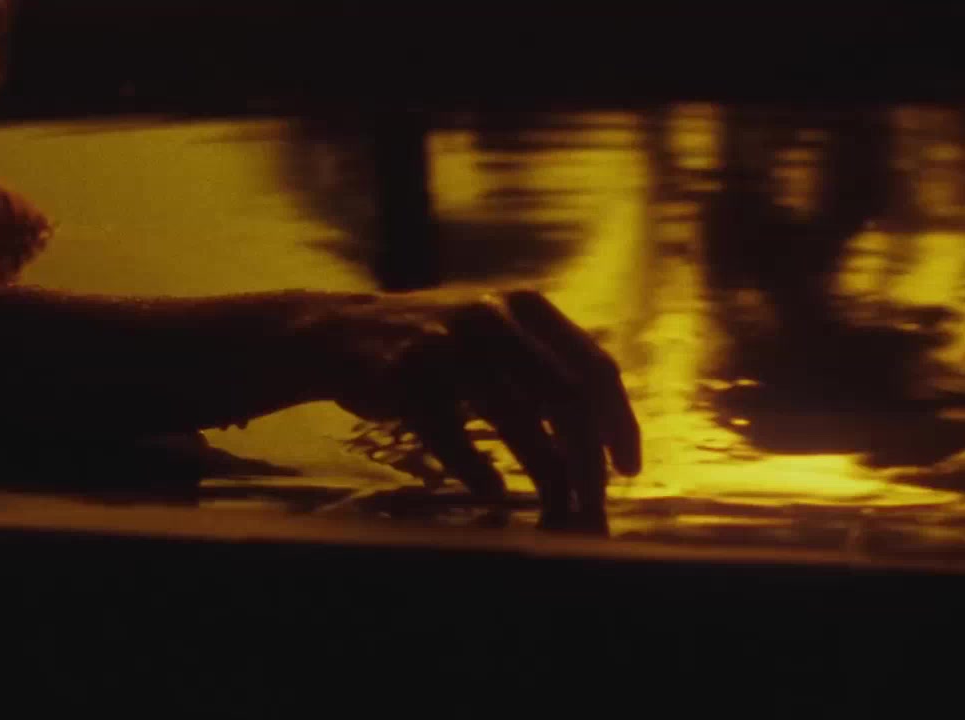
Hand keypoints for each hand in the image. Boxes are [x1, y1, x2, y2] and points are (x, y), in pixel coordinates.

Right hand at [315, 288, 640, 533]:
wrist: (337, 332)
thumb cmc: (433, 347)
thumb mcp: (494, 334)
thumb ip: (544, 369)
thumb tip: (601, 444)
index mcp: (525, 305)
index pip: (595, 367)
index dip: (619, 423)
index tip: (627, 470)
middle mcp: (492, 315)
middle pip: (567, 398)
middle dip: (588, 462)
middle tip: (596, 506)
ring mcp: (446, 343)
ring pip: (518, 420)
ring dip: (547, 476)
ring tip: (558, 513)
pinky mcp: (404, 375)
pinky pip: (452, 436)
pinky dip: (477, 472)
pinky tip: (493, 496)